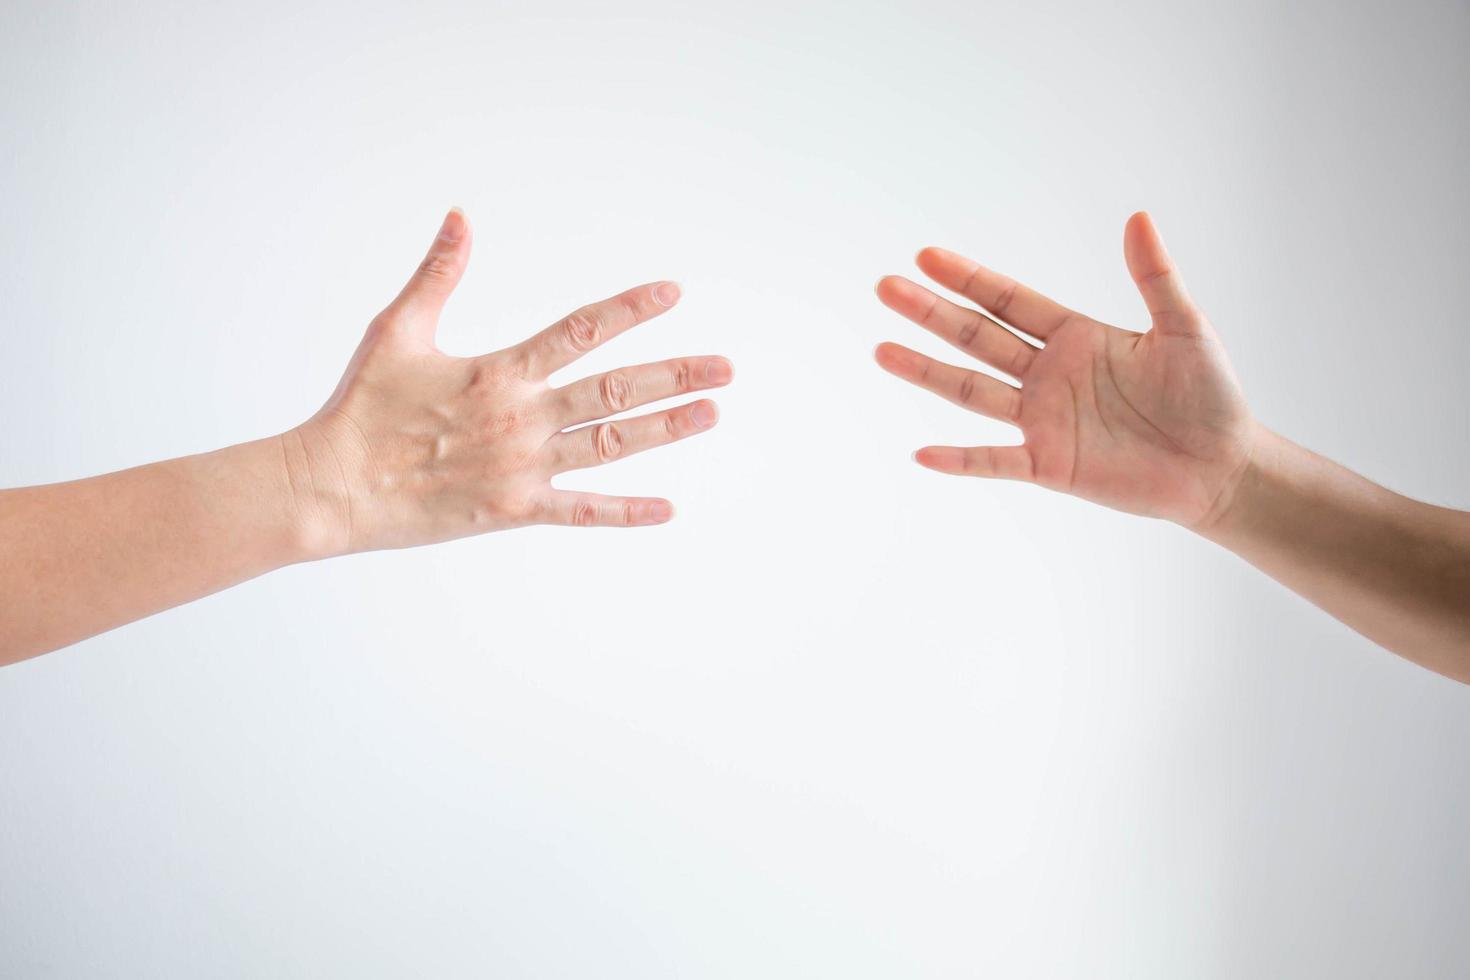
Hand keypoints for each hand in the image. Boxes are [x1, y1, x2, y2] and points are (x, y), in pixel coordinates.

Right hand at [284, 209, 731, 556]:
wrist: (332, 486)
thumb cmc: (360, 406)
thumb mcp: (397, 330)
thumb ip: (438, 274)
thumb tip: (459, 217)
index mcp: (500, 370)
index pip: (581, 329)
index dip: (631, 308)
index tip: (674, 292)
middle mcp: (523, 416)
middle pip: (615, 389)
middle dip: (675, 375)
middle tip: (726, 368)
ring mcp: (524, 466)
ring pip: (611, 443)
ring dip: (665, 428)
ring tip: (711, 412)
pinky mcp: (515, 510)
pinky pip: (582, 512)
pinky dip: (625, 512)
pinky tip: (668, 508)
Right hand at [874, 212, 1254, 527]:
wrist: (1222, 467)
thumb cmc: (1209, 397)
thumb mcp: (1185, 328)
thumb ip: (1155, 276)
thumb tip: (1139, 216)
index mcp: (1074, 337)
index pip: (1008, 301)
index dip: (968, 279)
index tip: (926, 256)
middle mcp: (1048, 375)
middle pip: (977, 338)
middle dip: (931, 313)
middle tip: (886, 287)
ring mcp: (1043, 421)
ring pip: (972, 392)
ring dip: (927, 372)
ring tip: (882, 351)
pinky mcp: (1049, 465)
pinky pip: (996, 461)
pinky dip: (960, 460)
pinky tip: (922, 453)